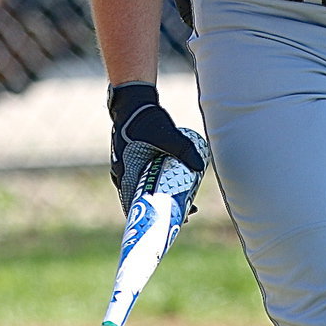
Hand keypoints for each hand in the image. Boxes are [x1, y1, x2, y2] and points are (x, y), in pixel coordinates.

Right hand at [108, 82, 206, 211]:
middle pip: (144, 200)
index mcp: (125, 174)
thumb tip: (200, 169)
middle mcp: (125, 175)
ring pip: (147, 189)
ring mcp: (130, 168)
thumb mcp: (164, 134)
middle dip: (163, 209)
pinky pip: (149, 178)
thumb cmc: (145, 119)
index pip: (135, 206)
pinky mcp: (137, 160)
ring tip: (186, 201)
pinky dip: (161, 185)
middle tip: (188, 212)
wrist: (133, 101)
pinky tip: (177, 184)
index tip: (172, 223)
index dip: (152, 218)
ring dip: (163, 197)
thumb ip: (181, 148)